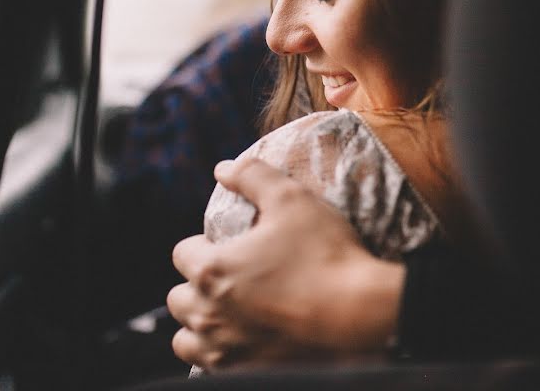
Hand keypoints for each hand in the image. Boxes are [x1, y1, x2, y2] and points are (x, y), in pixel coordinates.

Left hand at [167, 157, 404, 369]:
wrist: (361, 314)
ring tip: (227, 313)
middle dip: (196, 286)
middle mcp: (209, 314)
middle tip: (230, 278)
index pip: (182, 253)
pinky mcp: (245, 373)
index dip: (202, 245)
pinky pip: (210, 367)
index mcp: (212, 270)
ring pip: (186, 339)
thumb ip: (253, 176)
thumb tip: (223, 168)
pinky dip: (220, 353)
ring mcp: (226, 350)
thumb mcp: (292, 199)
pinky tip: (245, 339)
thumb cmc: (326, 254)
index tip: (227, 245)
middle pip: (177, 299)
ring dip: (199, 325)